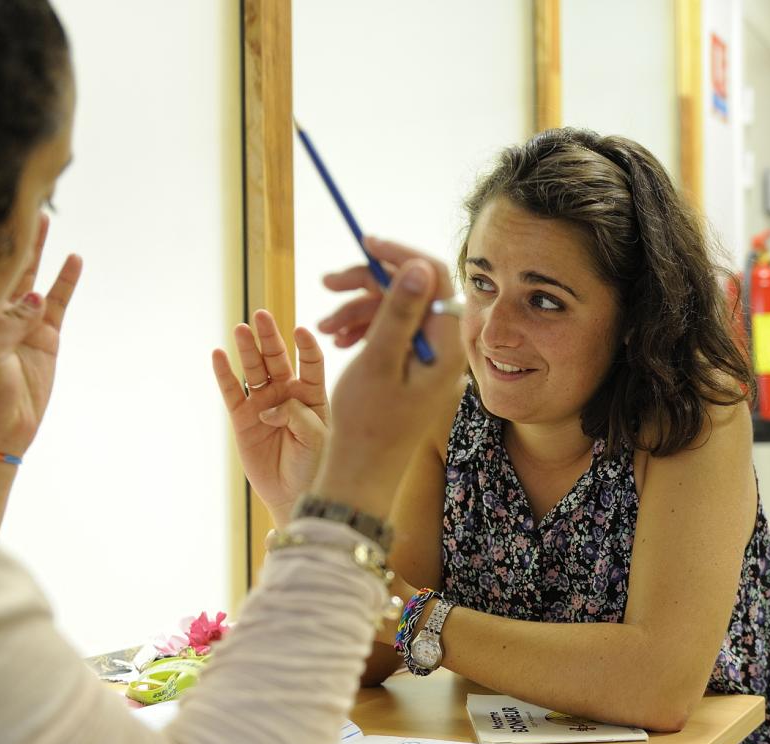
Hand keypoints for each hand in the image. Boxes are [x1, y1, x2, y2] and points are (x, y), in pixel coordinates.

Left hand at [0, 213, 80, 455]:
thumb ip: (4, 320)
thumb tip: (30, 298)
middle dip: (5, 237)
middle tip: (12, 202)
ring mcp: (19, 323)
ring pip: (28, 277)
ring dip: (35, 249)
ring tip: (39, 218)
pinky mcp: (45, 337)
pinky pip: (57, 301)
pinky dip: (66, 280)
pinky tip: (73, 259)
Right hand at [212, 310, 329, 526]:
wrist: (295, 493)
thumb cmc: (315, 465)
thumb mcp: (317, 438)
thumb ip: (297, 416)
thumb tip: (267, 407)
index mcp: (313, 394)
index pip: (310, 363)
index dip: (307, 346)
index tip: (302, 331)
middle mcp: (287, 393)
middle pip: (277, 358)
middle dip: (270, 337)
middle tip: (262, 315)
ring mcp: (263, 403)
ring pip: (253, 370)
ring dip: (247, 349)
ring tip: (241, 329)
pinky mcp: (242, 418)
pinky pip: (232, 392)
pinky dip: (224, 374)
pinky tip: (218, 355)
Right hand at [312, 237, 464, 517]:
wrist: (362, 474)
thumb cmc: (368, 424)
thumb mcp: (379, 361)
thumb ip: (400, 311)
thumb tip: (420, 265)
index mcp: (445, 346)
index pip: (435, 277)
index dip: (400, 254)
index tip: (365, 243)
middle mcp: (442, 349)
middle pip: (412, 291)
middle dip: (369, 283)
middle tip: (327, 283)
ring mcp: (428, 359)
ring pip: (396, 311)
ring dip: (358, 308)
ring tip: (324, 326)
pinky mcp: (412, 368)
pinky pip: (391, 333)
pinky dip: (363, 329)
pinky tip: (336, 339)